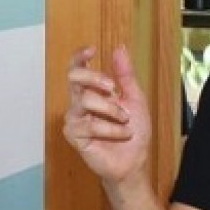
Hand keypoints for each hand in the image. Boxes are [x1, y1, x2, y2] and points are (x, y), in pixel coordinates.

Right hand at [63, 45, 151, 184]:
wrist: (135, 161)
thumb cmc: (134, 131)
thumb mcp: (135, 99)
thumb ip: (125, 75)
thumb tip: (119, 48)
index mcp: (92, 91)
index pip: (77, 68)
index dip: (79, 57)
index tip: (92, 50)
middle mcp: (79, 102)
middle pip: (74, 77)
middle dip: (94, 78)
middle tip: (112, 88)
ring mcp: (74, 118)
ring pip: (84, 100)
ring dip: (111, 110)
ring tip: (125, 121)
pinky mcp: (74, 135)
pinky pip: (89, 125)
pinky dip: (111, 129)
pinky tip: (122, 135)